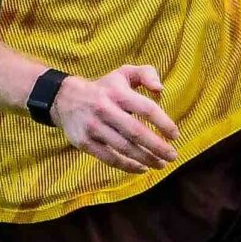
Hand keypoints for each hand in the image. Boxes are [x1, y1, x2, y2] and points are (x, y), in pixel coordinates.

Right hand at [52, 66, 179, 171]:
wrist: (65, 98)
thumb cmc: (104, 88)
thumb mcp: (123, 73)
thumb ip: (146, 74)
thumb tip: (160, 90)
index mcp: (118, 93)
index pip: (146, 109)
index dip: (163, 123)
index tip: (175, 135)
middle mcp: (105, 110)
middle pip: (136, 132)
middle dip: (157, 147)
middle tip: (172, 156)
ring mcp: (93, 127)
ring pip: (124, 148)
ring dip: (146, 159)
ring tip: (161, 164)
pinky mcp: (84, 143)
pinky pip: (109, 158)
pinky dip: (127, 166)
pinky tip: (142, 168)